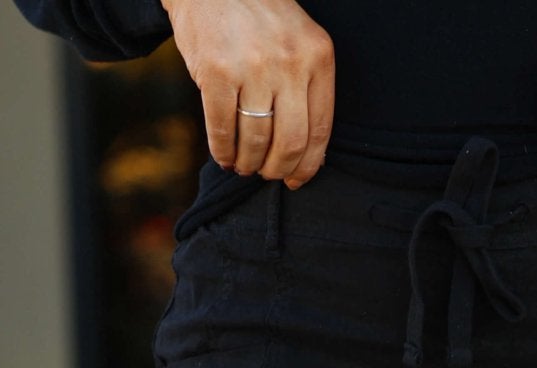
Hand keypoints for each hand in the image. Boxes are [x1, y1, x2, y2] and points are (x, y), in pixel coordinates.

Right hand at [162, 0, 334, 188]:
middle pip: (290, 142)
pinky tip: (224, 155)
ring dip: (248, 163)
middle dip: (277, 169)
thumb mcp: (297, 42)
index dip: (308, 165)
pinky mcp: (216, 72)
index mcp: (317, 55)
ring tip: (243, 164)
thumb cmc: (258, 19)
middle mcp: (289, 61)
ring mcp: (252, 67)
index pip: (320, 129)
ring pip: (256, 141)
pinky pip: (223, 130)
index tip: (296, 180)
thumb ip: (307, 89)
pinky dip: (223, 152)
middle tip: (266, 173)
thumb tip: (310, 157)